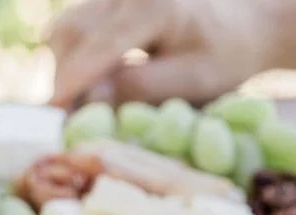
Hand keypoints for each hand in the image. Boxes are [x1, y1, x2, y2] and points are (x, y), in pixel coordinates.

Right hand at [46, 0, 270, 106]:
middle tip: (67, 121)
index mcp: (152, 5)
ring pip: (67, 27)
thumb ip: (140, 88)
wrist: (244, 24)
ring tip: (81, 106)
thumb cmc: (225, 57)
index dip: (72, 82)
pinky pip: (77, 26)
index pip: (98, 46)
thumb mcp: (193, 81)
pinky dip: (76, 58)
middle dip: (64, 78)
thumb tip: (88, 97)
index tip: (51, 114)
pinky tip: (91, 85)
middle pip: (71, 31)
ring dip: (65, 68)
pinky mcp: (110, 0)